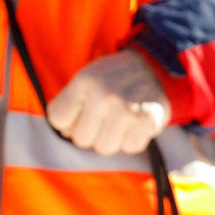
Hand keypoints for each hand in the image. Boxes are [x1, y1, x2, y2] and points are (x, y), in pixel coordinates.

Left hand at [46, 48, 171, 156]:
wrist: (156, 66)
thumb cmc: (114, 76)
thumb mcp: (86, 78)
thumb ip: (69, 102)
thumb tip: (64, 132)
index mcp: (85, 81)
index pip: (58, 119)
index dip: (68, 120)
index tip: (80, 113)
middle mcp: (104, 95)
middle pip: (81, 139)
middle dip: (90, 132)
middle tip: (102, 118)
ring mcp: (127, 110)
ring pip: (104, 148)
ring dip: (111, 138)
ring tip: (118, 121)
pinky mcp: (148, 121)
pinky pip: (130, 147)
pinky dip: (132, 139)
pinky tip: (134, 124)